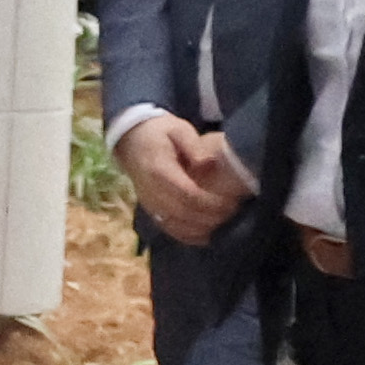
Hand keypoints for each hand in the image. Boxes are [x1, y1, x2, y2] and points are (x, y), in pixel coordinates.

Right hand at [111, 114, 253, 242]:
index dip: (211, 203)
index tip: (232, 202)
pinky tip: (206, 235)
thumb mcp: (179, 129)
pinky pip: (168, 228)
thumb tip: (208, 163)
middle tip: (233, 214)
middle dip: (210, 217)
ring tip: (223, 224)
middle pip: (183, 213)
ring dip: (201, 229)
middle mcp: (151, 191)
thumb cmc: (159, 133)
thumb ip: (194, 145)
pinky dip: (188, 235)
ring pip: (176, 225)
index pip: (188, 194)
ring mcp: (148, 203)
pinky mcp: (149, 210)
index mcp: (159, 169)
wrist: (131, 140)